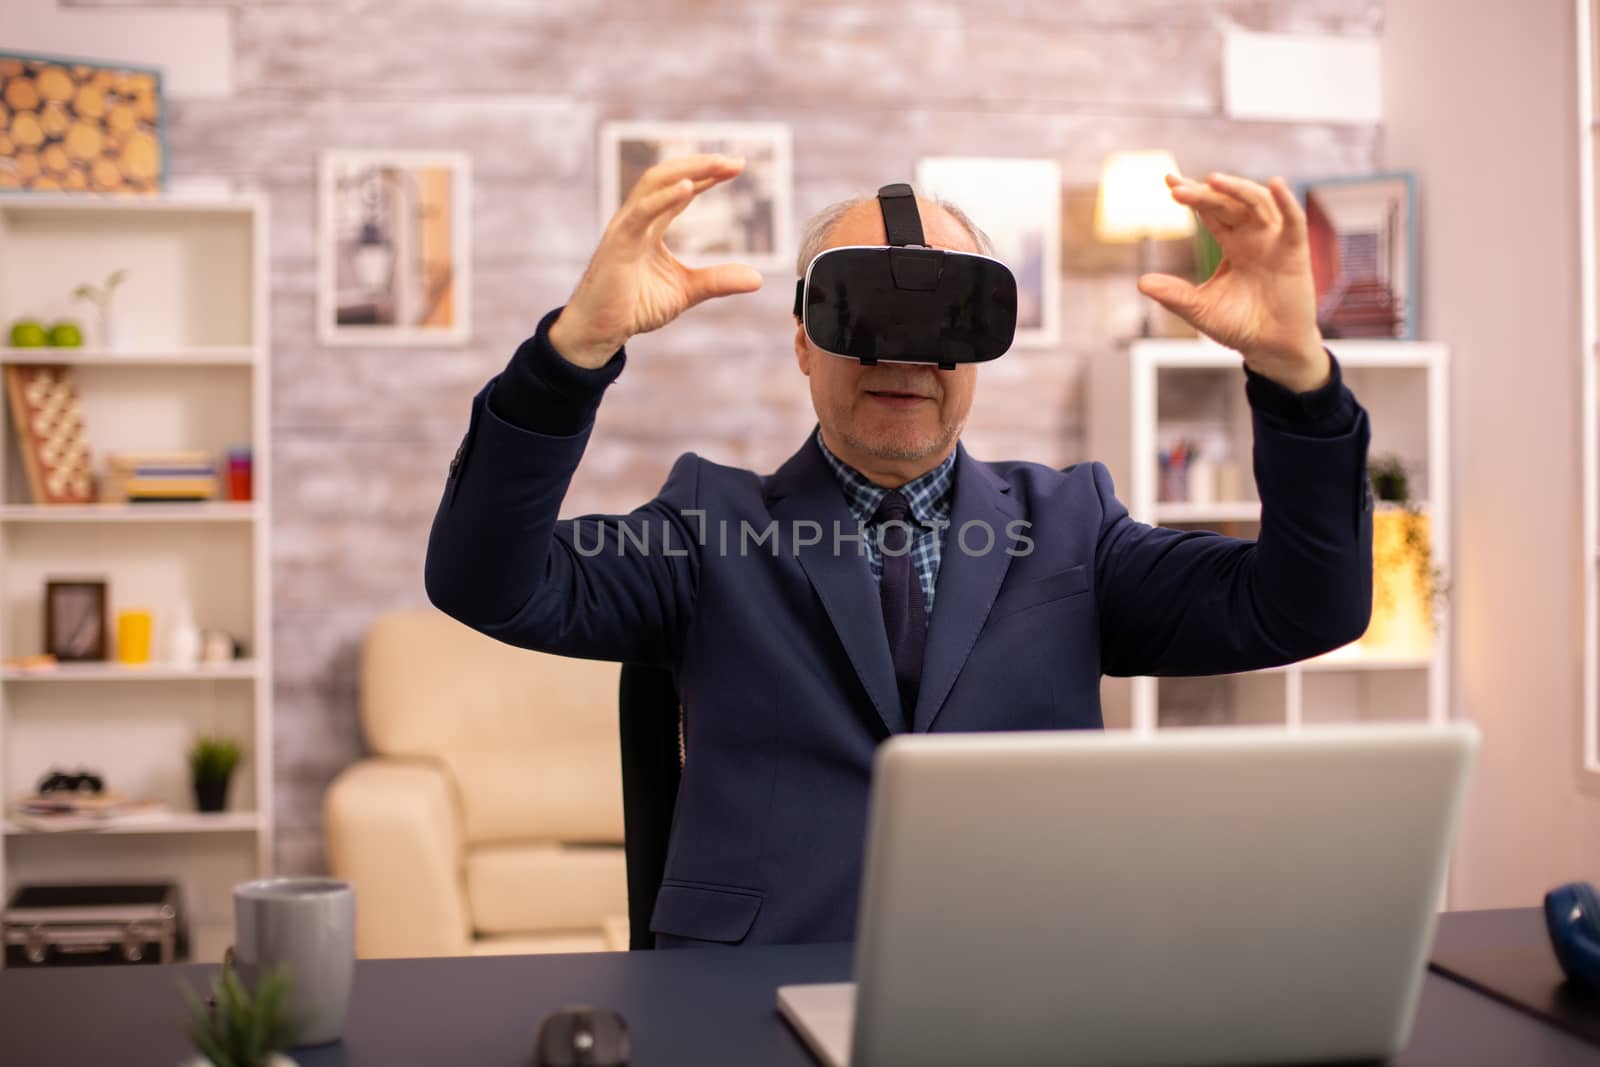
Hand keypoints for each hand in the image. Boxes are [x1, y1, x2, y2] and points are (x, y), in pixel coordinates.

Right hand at [549, 154, 763, 367]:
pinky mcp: (618, 243)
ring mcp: (625, 227)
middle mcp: (637, 218)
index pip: (681, 189)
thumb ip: (718, 281)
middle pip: (668, 176)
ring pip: (655, 183)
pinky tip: (688, 187)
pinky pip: (642, 213)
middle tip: (736, 161)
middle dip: (701, 164)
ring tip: (718, 164)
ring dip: (688, 170)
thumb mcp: (686, 291)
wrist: (601, 331)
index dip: (707, 175)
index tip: (738, 165)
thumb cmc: (634, 307)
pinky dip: (665, 197)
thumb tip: (757, 278)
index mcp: (651, 225)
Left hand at [1137, 172, 1329, 393]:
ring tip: (1213, 180)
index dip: (1192, 195)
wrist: (1270, 348)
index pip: (1209, 211)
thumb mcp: (1200, 309)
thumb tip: (1141, 282)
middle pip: (1228, 204)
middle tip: (1177, 189)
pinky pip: (1293, 223)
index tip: (1168, 180)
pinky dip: (1287, 203)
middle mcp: (1253, 236)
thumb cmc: (1239, 325)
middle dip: (1204, 194)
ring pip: (1258, 204)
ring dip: (1237, 189)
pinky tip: (1276, 185)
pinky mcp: (1295, 253)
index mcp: (1232, 244)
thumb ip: (1174, 295)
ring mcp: (1274, 241)